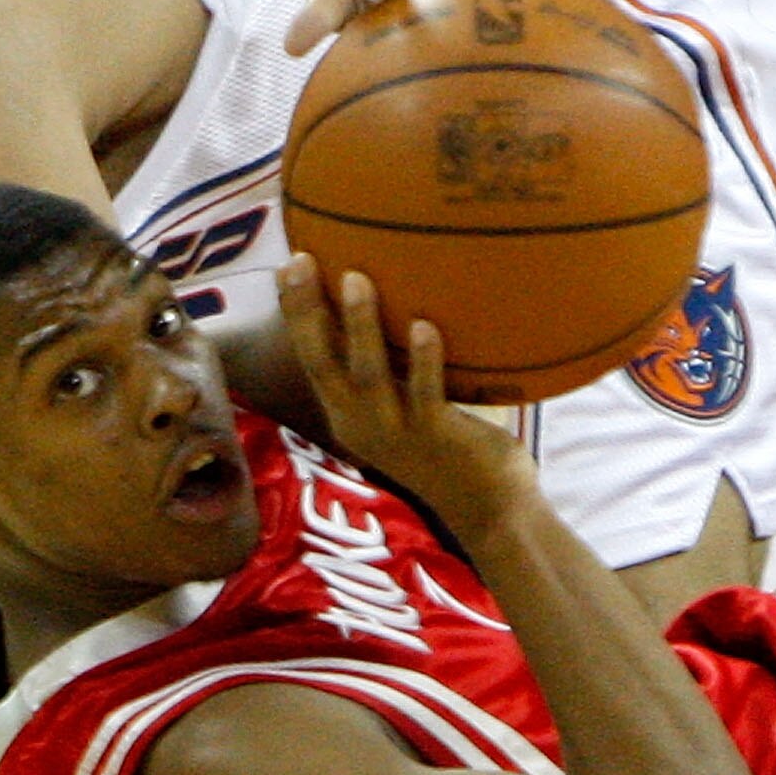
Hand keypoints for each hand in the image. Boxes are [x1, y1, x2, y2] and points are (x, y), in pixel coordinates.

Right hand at [276, 253, 533, 530]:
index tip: (285, 267)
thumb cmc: (452, 451)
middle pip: (322, 363)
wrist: (490, 511)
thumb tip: (406, 304)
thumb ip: (395, 371)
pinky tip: (424, 326)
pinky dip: (423, 360)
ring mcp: (397, 432)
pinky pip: (426, 394)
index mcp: (349, 416)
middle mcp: (363, 424)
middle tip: (299, 263)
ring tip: (356, 278)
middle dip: (306, 313)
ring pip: (369, 375)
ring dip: (360, 326)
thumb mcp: (407, 410)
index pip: (311, 360)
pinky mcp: (436, 437)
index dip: (295, 316)